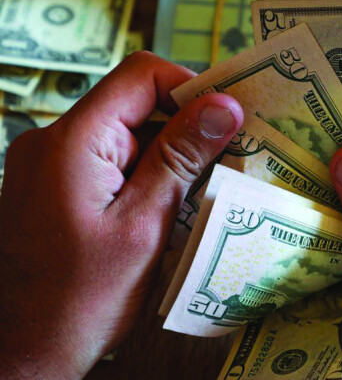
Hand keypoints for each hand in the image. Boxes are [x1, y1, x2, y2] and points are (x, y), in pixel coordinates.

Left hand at [0, 52, 242, 378]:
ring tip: (206, 187)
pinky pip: (111, 157)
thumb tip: (226, 105)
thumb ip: (181, 158)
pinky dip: (146, 171)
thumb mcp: (145, 226)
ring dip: (170, 153)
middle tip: (231, 157)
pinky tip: (172, 204)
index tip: (232, 120)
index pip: (141, 75)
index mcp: (72, 141)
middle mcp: (53, 140)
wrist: (24, 355)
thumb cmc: (82, 300)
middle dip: (186, 124)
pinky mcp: (54, 184)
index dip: (192, 86)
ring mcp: (50, 162)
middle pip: (134, 101)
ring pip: (126, 131)